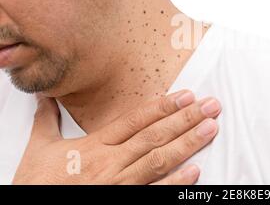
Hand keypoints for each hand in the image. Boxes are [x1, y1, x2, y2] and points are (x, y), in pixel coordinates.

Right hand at [13, 90, 220, 184]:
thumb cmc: (36, 186)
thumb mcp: (39, 149)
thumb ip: (46, 121)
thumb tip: (45, 99)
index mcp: (94, 146)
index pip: (135, 120)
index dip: (163, 106)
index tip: (186, 96)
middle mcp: (110, 163)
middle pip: (155, 136)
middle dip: (185, 119)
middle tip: (211, 106)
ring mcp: (119, 185)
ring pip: (159, 160)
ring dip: (187, 143)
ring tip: (210, 128)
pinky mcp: (123, 202)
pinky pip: (153, 193)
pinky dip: (176, 184)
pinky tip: (195, 171)